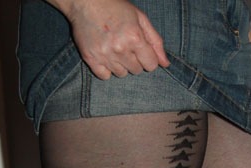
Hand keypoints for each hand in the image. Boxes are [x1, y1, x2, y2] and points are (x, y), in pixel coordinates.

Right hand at [53, 0, 169, 79]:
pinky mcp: (90, 58)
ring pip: (121, 74)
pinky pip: (105, 76)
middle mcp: (120, 48)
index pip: (151, 65)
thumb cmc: (115, 7)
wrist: (85, 1)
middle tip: (125, 45)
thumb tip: (165, 64)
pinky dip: (106, 69)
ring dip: (120, 64)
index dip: (148, 58)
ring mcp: (104, 55)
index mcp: (134, 37)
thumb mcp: (140, 18)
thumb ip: (155, 41)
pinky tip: (105, 55)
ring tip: (114, 48)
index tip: (141, 49)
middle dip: (134, 60)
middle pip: (136, 71)